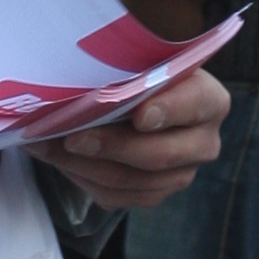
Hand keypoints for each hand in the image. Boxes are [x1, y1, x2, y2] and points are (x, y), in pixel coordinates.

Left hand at [43, 61, 228, 213]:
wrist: (134, 100)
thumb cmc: (138, 73)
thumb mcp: (141, 62)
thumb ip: (128, 68)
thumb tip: (85, 74)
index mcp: (209, 101)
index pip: (195, 104)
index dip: (169, 110)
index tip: (140, 115)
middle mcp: (203, 143)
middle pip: (159, 155)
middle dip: (110, 146)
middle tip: (73, 137)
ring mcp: (179, 175)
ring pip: (131, 181)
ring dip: (84, 165)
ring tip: (48, 145)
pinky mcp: (152, 194)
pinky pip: (116, 196)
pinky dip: (81, 177)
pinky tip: (56, 157)